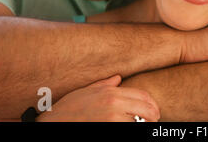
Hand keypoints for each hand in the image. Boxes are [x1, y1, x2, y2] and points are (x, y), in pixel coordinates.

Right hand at [37, 75, 159, 121]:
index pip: (143, 95)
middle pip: (147, 110)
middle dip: (153, 116)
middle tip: (154, 120)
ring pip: (141, 122)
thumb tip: (118, 77)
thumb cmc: (67, 110)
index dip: (152, 104)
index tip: (155, 110)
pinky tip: (132, 128)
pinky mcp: (110, 130)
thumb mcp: (86, 92)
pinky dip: (134, 128)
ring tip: (144, 125)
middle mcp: (115, 105)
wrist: (52, 124)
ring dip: (145, 124)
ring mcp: (113, 121)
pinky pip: (130, 129)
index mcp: (112, 93)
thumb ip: (105, 84)